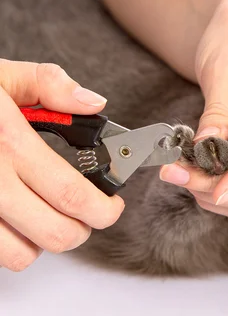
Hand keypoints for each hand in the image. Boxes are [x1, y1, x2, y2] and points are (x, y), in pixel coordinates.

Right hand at [0, 60, 124, 270]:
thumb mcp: (1, 76)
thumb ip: (50, 84)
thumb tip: (92, 103)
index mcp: (9, 143)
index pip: (72, 194)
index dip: (104, 209)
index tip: (112, 205)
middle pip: (55, 233)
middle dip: (84, 229)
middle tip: (88, 214)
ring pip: (21, 255)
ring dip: (44, 241)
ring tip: (47, 215)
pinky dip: (11, 246)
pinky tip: (14, 218)